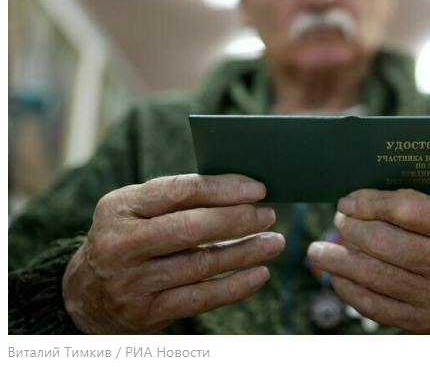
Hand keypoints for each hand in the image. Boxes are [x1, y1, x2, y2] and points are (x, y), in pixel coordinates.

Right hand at [63, 174, 284, 333]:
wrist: (85, 294)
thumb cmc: (126, 239)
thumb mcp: (134, 210)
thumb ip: (177, 198)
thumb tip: (241, 191)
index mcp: (119, 206)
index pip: (179, 190)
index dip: (223, 188)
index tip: (257, 189)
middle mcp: (121, 244)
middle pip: (191, 228)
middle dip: (238, 220)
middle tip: (267, 215)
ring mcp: (132, 281)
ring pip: (201, 264)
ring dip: (245, 252)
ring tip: (273, 242)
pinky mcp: (146, 312)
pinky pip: (201, 298)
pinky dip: (235, 286)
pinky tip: (259, 274)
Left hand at [307, 189, 429, 333]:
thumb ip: (407, 202)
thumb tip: (353, 201)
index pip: (407, 209)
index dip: (370, 204)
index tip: (347, 202)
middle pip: (387, 244)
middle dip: (353, 230)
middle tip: (338, 221)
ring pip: (375, 276)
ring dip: (339, 262)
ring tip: (318, 251)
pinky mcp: (422, 322)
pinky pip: (373, 306)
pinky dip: (348, 288)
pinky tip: (336, 275)